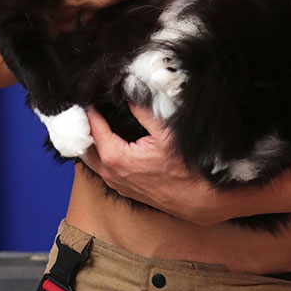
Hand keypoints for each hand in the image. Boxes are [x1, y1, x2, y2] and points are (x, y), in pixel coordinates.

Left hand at [81, 105, 277, 225]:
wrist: (206, 200)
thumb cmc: (188, 166)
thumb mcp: (167, 131)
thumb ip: (143, 108)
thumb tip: (128, 90)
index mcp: (117, 159)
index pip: (94, 130)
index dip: (90, 111)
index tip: (89, 95)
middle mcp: (114, 176)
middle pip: (88, 150)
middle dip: (84, 130)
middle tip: (84, 109)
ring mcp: (121, 186)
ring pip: (96, 163)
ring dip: (92, 143)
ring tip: (93, 122)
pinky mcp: (130, 191)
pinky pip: (107, 171)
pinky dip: (102, 155)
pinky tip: (109, 142)